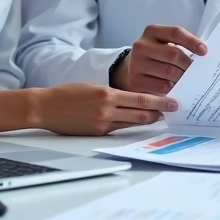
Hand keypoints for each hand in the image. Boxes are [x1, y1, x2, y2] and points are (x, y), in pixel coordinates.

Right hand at [34, 82, 177, 135]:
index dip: (159, 102)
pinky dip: (130, 125)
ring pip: (132, 123)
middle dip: (159, 112)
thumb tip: (133, 100)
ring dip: (148, 120)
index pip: (140, 99)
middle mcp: (107, 110)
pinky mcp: (97, 133)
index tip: (173, 103)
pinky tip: (137, 123)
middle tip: (173, 110)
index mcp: (107, 94)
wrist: (46, 107)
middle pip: (141, 113)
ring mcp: (102, 124)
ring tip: (159, 117)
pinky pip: (119, 129)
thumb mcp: (93, 86)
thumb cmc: (68, 94)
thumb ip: (113, 94)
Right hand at [113, 25, 207, 94]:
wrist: (131, 70)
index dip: (192, 41)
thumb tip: (203, 55)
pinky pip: (162, 86)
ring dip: (182, 78)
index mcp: (152, 31)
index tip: (204, 51)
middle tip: (198, 72)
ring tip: (188, 81)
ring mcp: (136, 64)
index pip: (175, 32)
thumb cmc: (156, 56)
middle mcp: (141, 45)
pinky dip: (173, 88)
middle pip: (174, 54)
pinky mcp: (135, 81)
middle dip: (189, 64)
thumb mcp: (164, 45)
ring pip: (169, 72)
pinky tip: (176, 87)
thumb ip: (180, 46)